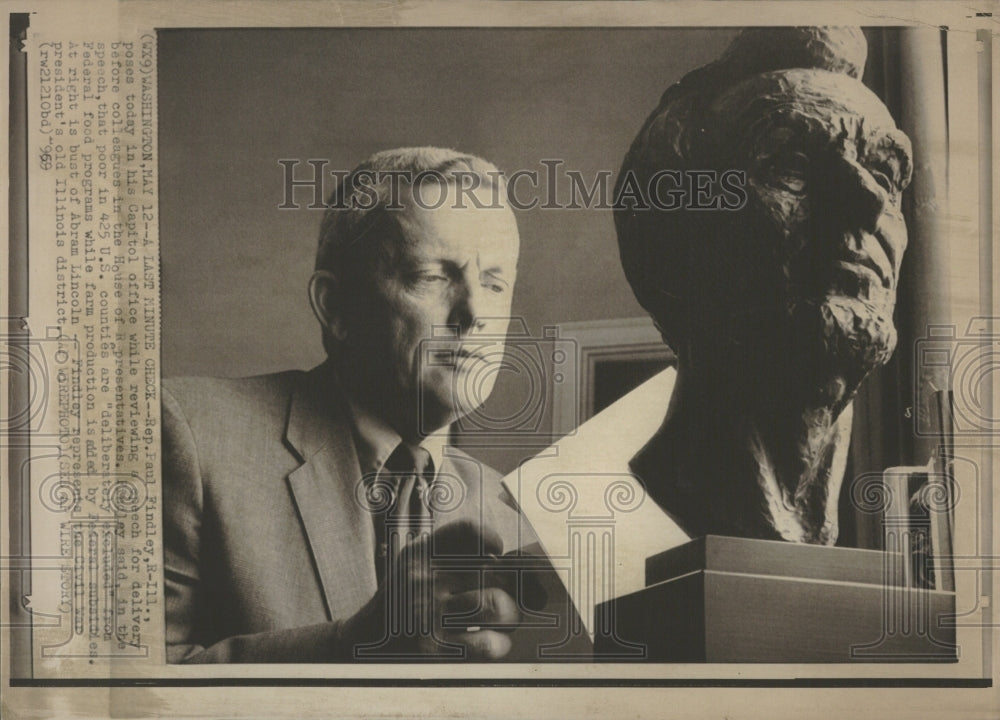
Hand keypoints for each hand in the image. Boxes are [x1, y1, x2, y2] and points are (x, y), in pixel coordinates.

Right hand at [344, 520, 523, 659]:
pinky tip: (495, 641)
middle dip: (510, 586)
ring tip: (506, 619)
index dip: (489, 538)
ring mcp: (428, 614)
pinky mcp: (434, 650)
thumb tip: (504, 557)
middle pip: (493, 572)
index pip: (465, 531)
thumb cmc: (405, 597)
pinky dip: (500, 643)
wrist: (367, 640)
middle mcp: (424, 579)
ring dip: (510, 615)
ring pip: (496, 605)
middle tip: (509, 596)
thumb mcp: (415, 561)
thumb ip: (452, 550)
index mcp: (421, 554)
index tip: (496, 551)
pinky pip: (486, 643)